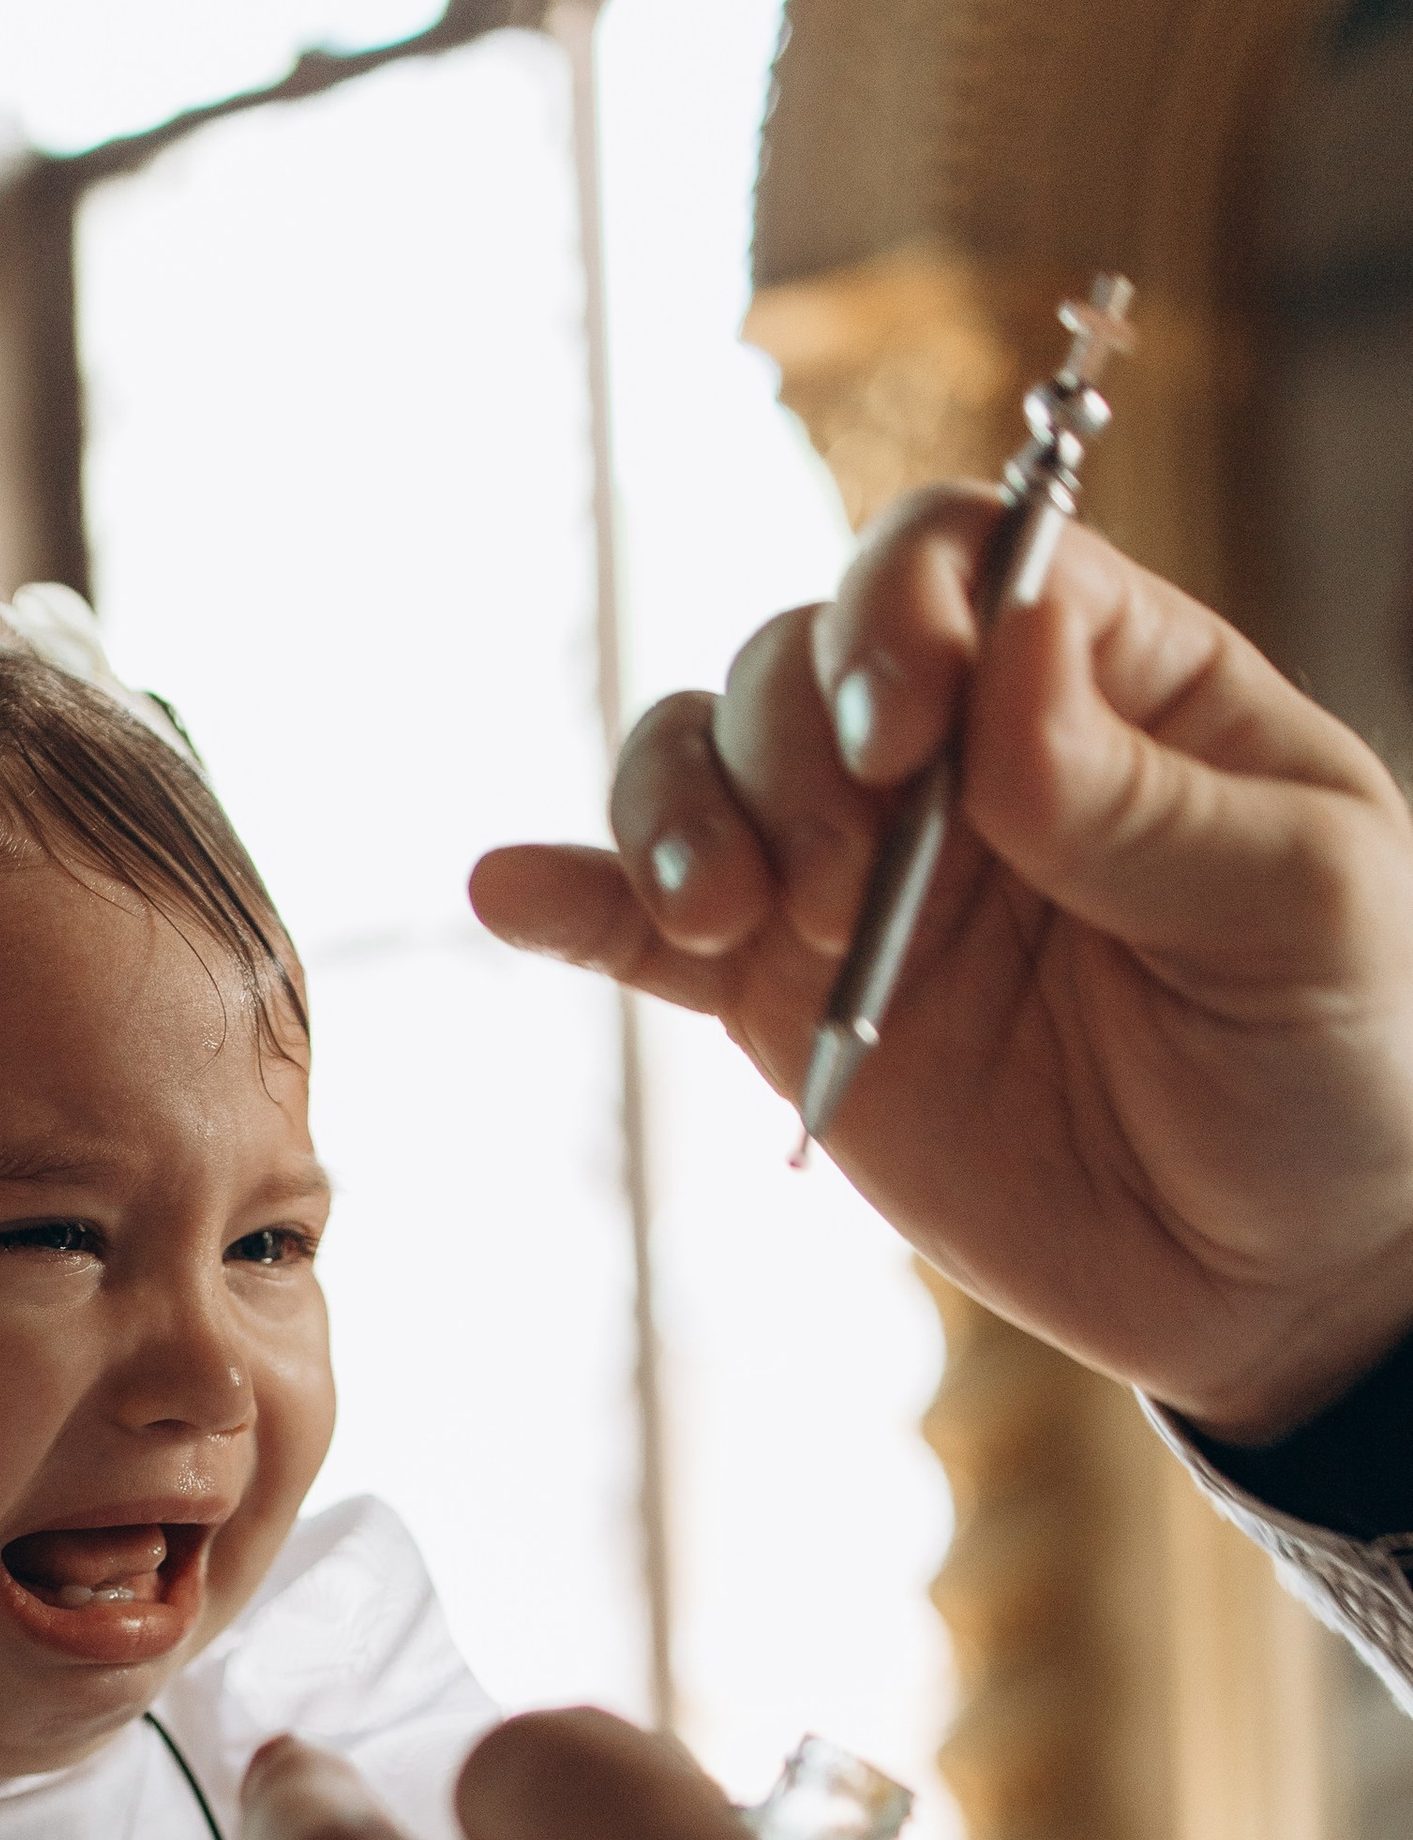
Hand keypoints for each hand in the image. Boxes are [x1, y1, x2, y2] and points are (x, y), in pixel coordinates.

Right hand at [473, 488, 1412, 1438]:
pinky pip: (644, 929)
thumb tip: (1005, 660)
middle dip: (790, 751)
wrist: (1274, 1276)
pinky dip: (573, 900)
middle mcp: (959, 753)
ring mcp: (856, 876)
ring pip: (704, 763)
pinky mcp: (779, 1002)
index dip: (897, 616)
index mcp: (1104, 681)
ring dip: (679, 815)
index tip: (906, 738)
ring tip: (730, 921)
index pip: (955, 562)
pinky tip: (510, 894)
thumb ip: (1145, 796)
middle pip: (797, 657)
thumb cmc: (1334, 1058)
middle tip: (847, 888)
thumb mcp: (1297, 914)